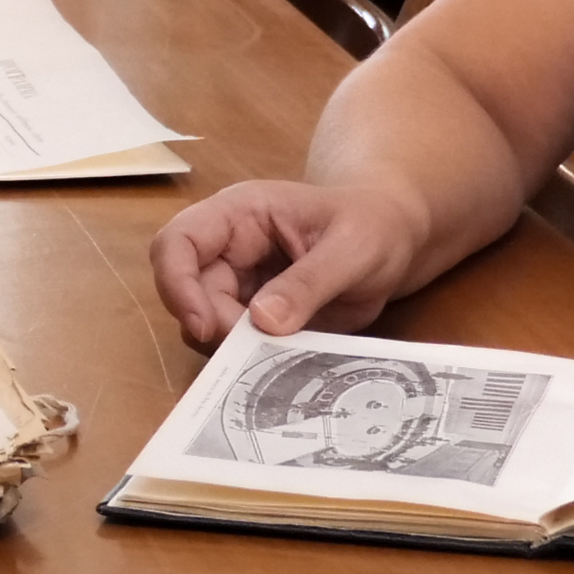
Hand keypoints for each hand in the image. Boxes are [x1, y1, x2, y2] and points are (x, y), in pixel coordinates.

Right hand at [149, 179, 440, 347]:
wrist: (396, 241)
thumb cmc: (375, 226)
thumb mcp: (352, 249)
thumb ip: (308, 283)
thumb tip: (262, 321)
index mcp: (241, 214)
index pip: (178, 242)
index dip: (177, 283)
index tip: (204, 327)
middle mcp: (228, 247)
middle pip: (188, 292)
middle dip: (216, 328)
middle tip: (258, 351)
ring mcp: (239, 282)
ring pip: (207, 323)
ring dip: (234, 347)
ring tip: (281, 354)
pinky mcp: (255, 314)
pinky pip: (237, 341)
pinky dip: (253, 358)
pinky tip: (286, 360)